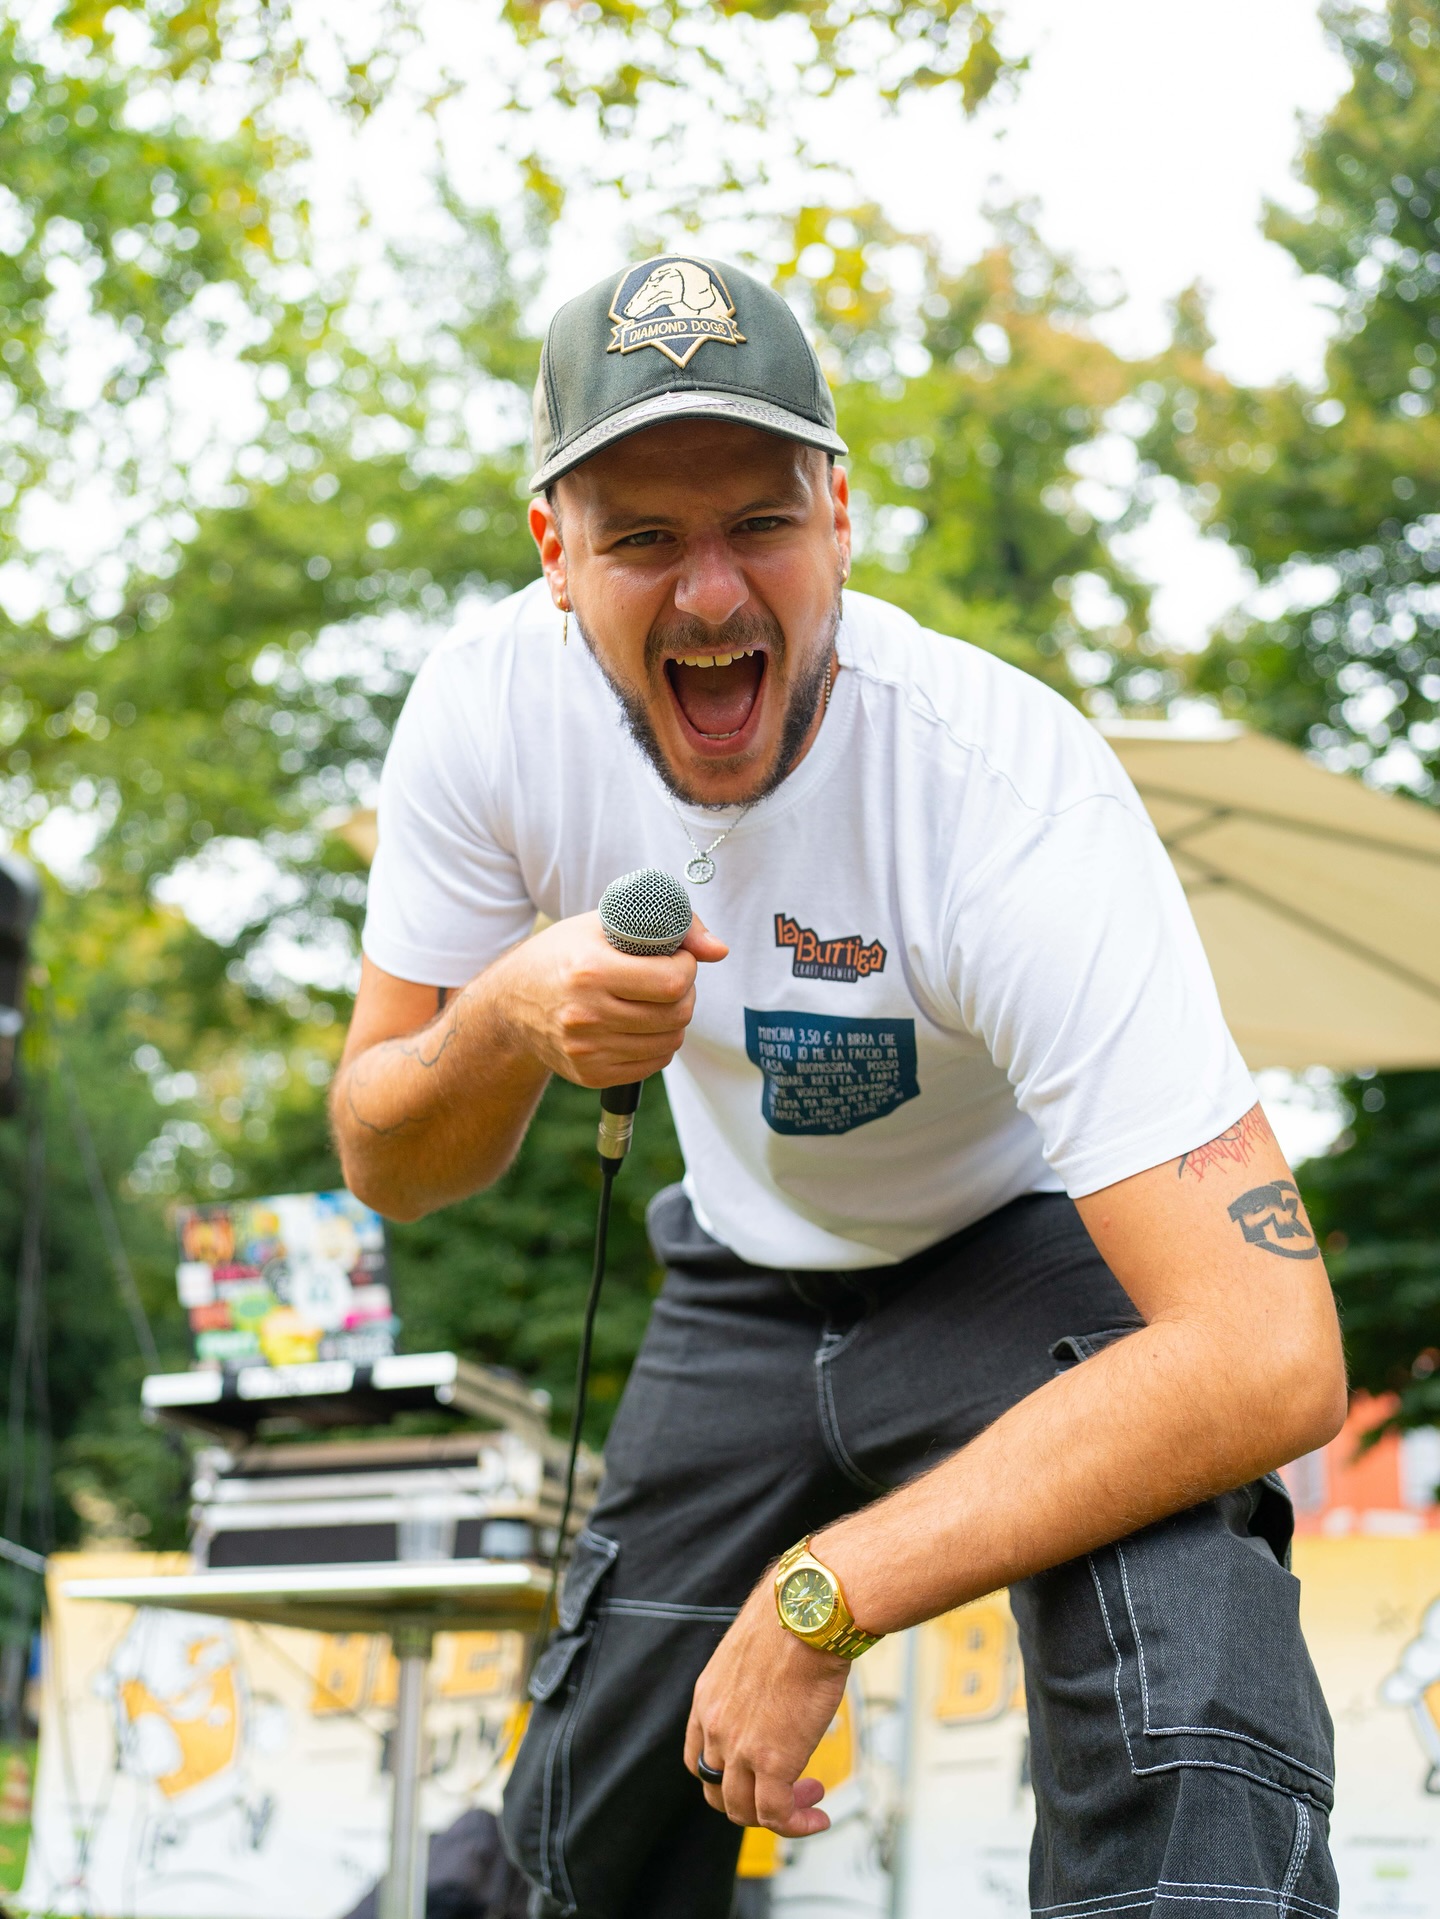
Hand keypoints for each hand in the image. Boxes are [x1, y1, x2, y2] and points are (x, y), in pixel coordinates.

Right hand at [490, 909, 726, 1087]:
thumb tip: (719, 950)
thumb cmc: (564, 955)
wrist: (510, 1003)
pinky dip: (658, 1044)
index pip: (672, 983)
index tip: (675, 959)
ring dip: (674, 1020)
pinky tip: (641, 1024)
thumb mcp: (605, 923)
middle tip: (669, 980)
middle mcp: (586, 1015)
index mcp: (589, 971)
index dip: (686, 968)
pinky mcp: (590, 1075)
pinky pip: (652, 1064)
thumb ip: (670, 927)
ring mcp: (587, 1050)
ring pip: (670, 1043)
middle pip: (676, 1015)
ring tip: (654, 1001)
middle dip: (685, 993)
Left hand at [684, 1579, 848, 1836]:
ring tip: (810, 1799)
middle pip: (717, 1791)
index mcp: (707, 1698)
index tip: (754, 1774)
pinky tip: (817, 1816)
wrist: (808, 1615)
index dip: (724, 1776)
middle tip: (788, 1789)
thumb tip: (780, 1684)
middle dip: (752, 1800)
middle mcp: (715, 1726)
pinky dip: (796, 1825)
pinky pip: (776, 1815)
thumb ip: (754, 1681)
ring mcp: (740, 1748)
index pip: (698, 1758)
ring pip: (743, 1810)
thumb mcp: (754, 1652)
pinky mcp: (772, 1762)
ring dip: (778, 1815)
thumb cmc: (793, 1620)